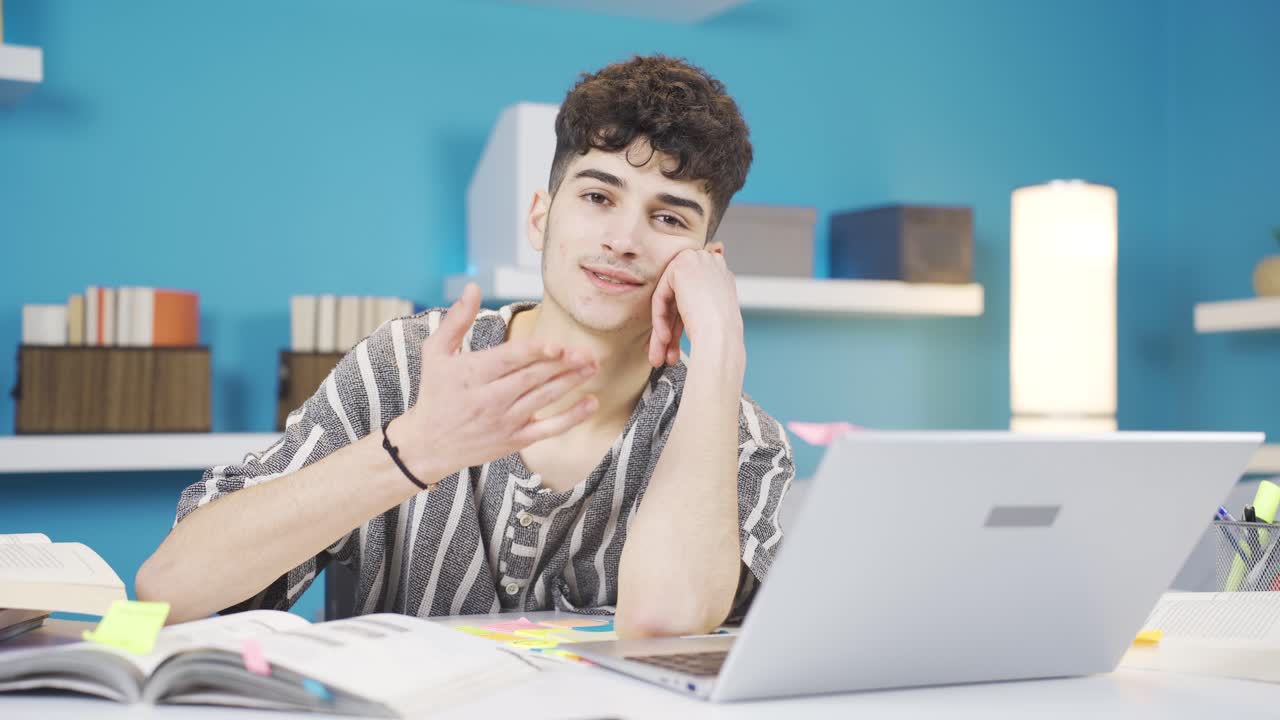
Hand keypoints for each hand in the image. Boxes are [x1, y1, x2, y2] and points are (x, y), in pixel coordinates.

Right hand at [387, 283, 598, 484]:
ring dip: (572, 382)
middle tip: (588, 352)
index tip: (558, 345)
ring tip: (593, 367)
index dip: (536, 352)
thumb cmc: (434, 393)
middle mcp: (490, 398)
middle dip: (563, 364)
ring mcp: (505, 421)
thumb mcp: (435, 353)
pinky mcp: (515, 440)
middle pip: (533, 377)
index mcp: (472, 374)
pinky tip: (591, 402)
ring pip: (544, 398)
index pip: (510, 359)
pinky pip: (549, 429)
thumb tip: (473, 287)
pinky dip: (572, 417)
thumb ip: (457, 320)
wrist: (429, 444)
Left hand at [647, 249, 744, 368]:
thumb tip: (670, 314)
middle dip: (669, 330)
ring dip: (662, 330)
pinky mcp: (681, 265)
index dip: (678, 322)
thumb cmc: (721, 335)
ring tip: (658, 357)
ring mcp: (697, 260)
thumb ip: (690, 307)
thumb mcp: (707, 316)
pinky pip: (662, 295)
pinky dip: (659, 318)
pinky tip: (664, 339)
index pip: (692, 297)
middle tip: (663, 354)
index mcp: (721, 275)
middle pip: (679, 299)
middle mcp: (710, 263)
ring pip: (669, 299)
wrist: (722, 336)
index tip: (671, 344)